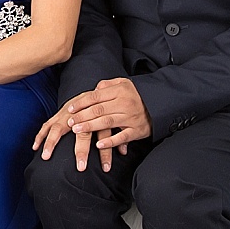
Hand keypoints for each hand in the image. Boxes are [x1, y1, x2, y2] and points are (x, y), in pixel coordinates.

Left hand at [34, 78, 152, 171]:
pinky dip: (110, 142)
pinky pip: (122, 137)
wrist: (159, 105)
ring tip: (77, 130)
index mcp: (120, 91)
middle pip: (99, 110)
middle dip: (82, 116)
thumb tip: (94, 89)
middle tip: (70, 122)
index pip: (96, 96)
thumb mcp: (124, 84)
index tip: (70, 108)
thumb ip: (107, 85)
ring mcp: (131, 118)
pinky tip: (98, 144)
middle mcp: (125, 103)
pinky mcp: (136, 131)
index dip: (81, 102)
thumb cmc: (136, 95)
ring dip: (90, 127)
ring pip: (107, 122)